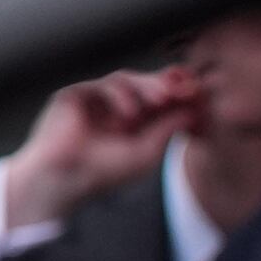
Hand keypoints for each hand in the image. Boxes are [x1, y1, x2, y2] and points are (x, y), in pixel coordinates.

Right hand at [7, 66, 201, 227]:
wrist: (64, 181)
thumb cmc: (102, 173)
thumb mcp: (146, 153)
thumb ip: (168, 129)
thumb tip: (193, 109)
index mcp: (133, 121)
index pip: (158, 99)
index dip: (176, 93)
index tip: (196, 92)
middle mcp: (114, 107)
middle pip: (144, 83)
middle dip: (165, 84)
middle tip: (182, 88)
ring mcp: (94, 100)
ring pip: (125, 79)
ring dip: (146, 86)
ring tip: (160, 100)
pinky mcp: (75, 94)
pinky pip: (102, 84)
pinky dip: (119, 95)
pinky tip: (129, 113)